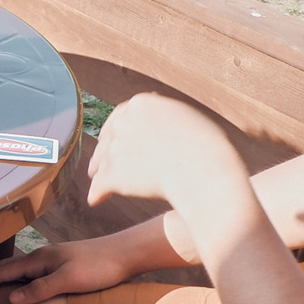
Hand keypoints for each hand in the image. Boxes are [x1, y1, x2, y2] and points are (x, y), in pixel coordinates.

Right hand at [0, 233, 141, 303]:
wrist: (125, 255)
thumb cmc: (100, 267)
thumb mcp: (69, 280)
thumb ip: (41, 289)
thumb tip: (12, 299)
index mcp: (39, 259)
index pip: (1, 272)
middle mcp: (41, 258)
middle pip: (3, 269)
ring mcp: (50, 262)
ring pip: (14, 271)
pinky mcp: (60, 268)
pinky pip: (27, 275)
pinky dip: (12, 282)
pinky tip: (15, 289)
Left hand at [88, 94, 254, 234]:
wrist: (204, 170)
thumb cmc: (207, 147)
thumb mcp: (187, 119)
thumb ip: (165, 117)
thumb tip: (160, 119)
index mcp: (141, 103)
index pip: (120, 117)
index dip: (116, 132)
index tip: (114, 142)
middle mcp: (123, 122)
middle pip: (107, 139)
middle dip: (104, 153)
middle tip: (98, 166)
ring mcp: (115, 148)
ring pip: (100, 162)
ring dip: (100, 173)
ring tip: (100, 185)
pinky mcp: (112, 174)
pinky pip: (99, 186)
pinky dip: (97, 194)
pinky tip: (96, 200)